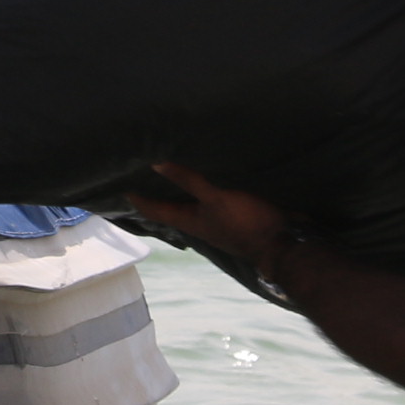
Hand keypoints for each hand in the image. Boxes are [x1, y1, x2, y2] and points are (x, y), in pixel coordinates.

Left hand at [121, 163, 290, 271]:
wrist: (284, 242)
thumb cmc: (245, 222)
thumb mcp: (215, 197)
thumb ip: (188, 179)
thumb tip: (154, 162)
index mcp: (190, 221)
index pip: (154, 210)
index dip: (137, 198)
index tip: (121, 181)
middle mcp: (200, 222)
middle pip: (172, 206)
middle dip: (159, 189)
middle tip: (145, 166)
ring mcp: (219, 220)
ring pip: (193, 202)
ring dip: (183, 187)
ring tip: (175, 163)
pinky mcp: (237, 215)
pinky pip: (214, 198)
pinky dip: (206, 185)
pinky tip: (211, 172)